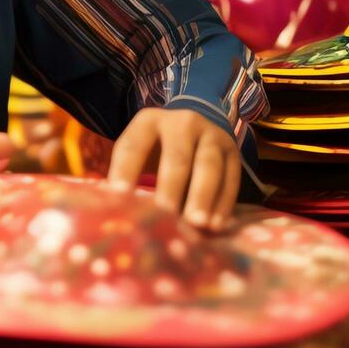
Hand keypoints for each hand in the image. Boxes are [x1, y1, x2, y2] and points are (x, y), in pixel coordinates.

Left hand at [106, 107, 240, 230]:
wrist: (194, 126)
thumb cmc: (156, 148)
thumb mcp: (140, 150)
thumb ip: (129, 174)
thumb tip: (115, 212)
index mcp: (148, 121)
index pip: (133, 146)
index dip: (125, 170)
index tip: (120, 197)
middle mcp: (182, 123)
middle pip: (177, 156)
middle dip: (171, 187)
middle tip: (165, 215)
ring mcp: (211, 135)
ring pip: (209, 166)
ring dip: (203, 196)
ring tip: (196, 224)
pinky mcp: (233, 150)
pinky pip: (231, 178)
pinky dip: (223, 203)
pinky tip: (215, 226)